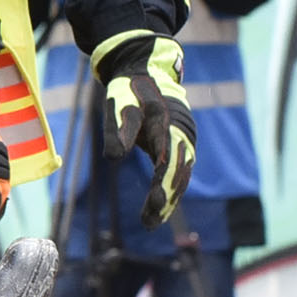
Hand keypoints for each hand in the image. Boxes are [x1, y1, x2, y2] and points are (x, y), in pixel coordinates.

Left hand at [91, 30, 196, 226]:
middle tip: (149, 222)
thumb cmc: (128, 91)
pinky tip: (160, 211)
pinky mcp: (181, 146)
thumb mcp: (118, 104)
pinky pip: (179, 172)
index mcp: (163, 120)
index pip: (166, 156)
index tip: (154, 203)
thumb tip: (113, 158)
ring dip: (168, 199)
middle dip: (165, 198)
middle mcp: (179, 131)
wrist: (147, 73)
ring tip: (152, 223)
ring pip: (181, 175)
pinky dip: (171, 191)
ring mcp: (184, 139)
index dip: (161, 182)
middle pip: (177, 171)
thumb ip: (118, 130)